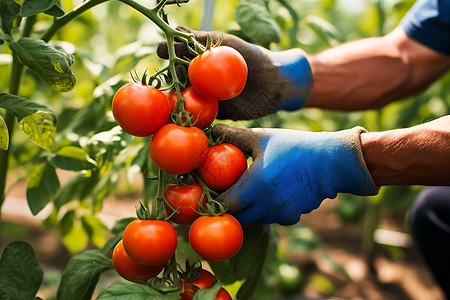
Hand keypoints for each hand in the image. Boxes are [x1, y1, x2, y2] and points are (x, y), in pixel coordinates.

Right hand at [157, 26, 311, 119]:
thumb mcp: (229, 45)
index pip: (177, 56)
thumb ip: (203, 40)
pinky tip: (184, 115)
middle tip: (172, 75)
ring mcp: (206, 97)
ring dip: (176, 99)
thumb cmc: (253, 57)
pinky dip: (192, 116)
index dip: (167, 53)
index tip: (162, 51)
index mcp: (200, 61)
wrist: (275, 83)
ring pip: (185, 98)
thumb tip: (175, 29)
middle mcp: (199, 79)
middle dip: (170, 76)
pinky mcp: (216, 114)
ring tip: (172, 97)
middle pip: (177, 78)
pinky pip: (200, 116)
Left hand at [211, 124, 377, 225]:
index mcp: (257, 184)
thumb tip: (211, 131)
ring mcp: (281, 213)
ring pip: (253, 219)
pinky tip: (267, 195)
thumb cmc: (295, 146)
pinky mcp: (292, 217)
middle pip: (236, 218)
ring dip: (246, 210)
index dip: (213, 202)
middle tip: (223, 196)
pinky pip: (270, 219)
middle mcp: (267, 204)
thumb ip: (234, 136)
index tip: (208, 194)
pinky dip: (264, 211)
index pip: (225, 205)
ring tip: (244, 193)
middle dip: (228, 210)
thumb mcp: (262, 138)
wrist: (332, 161)